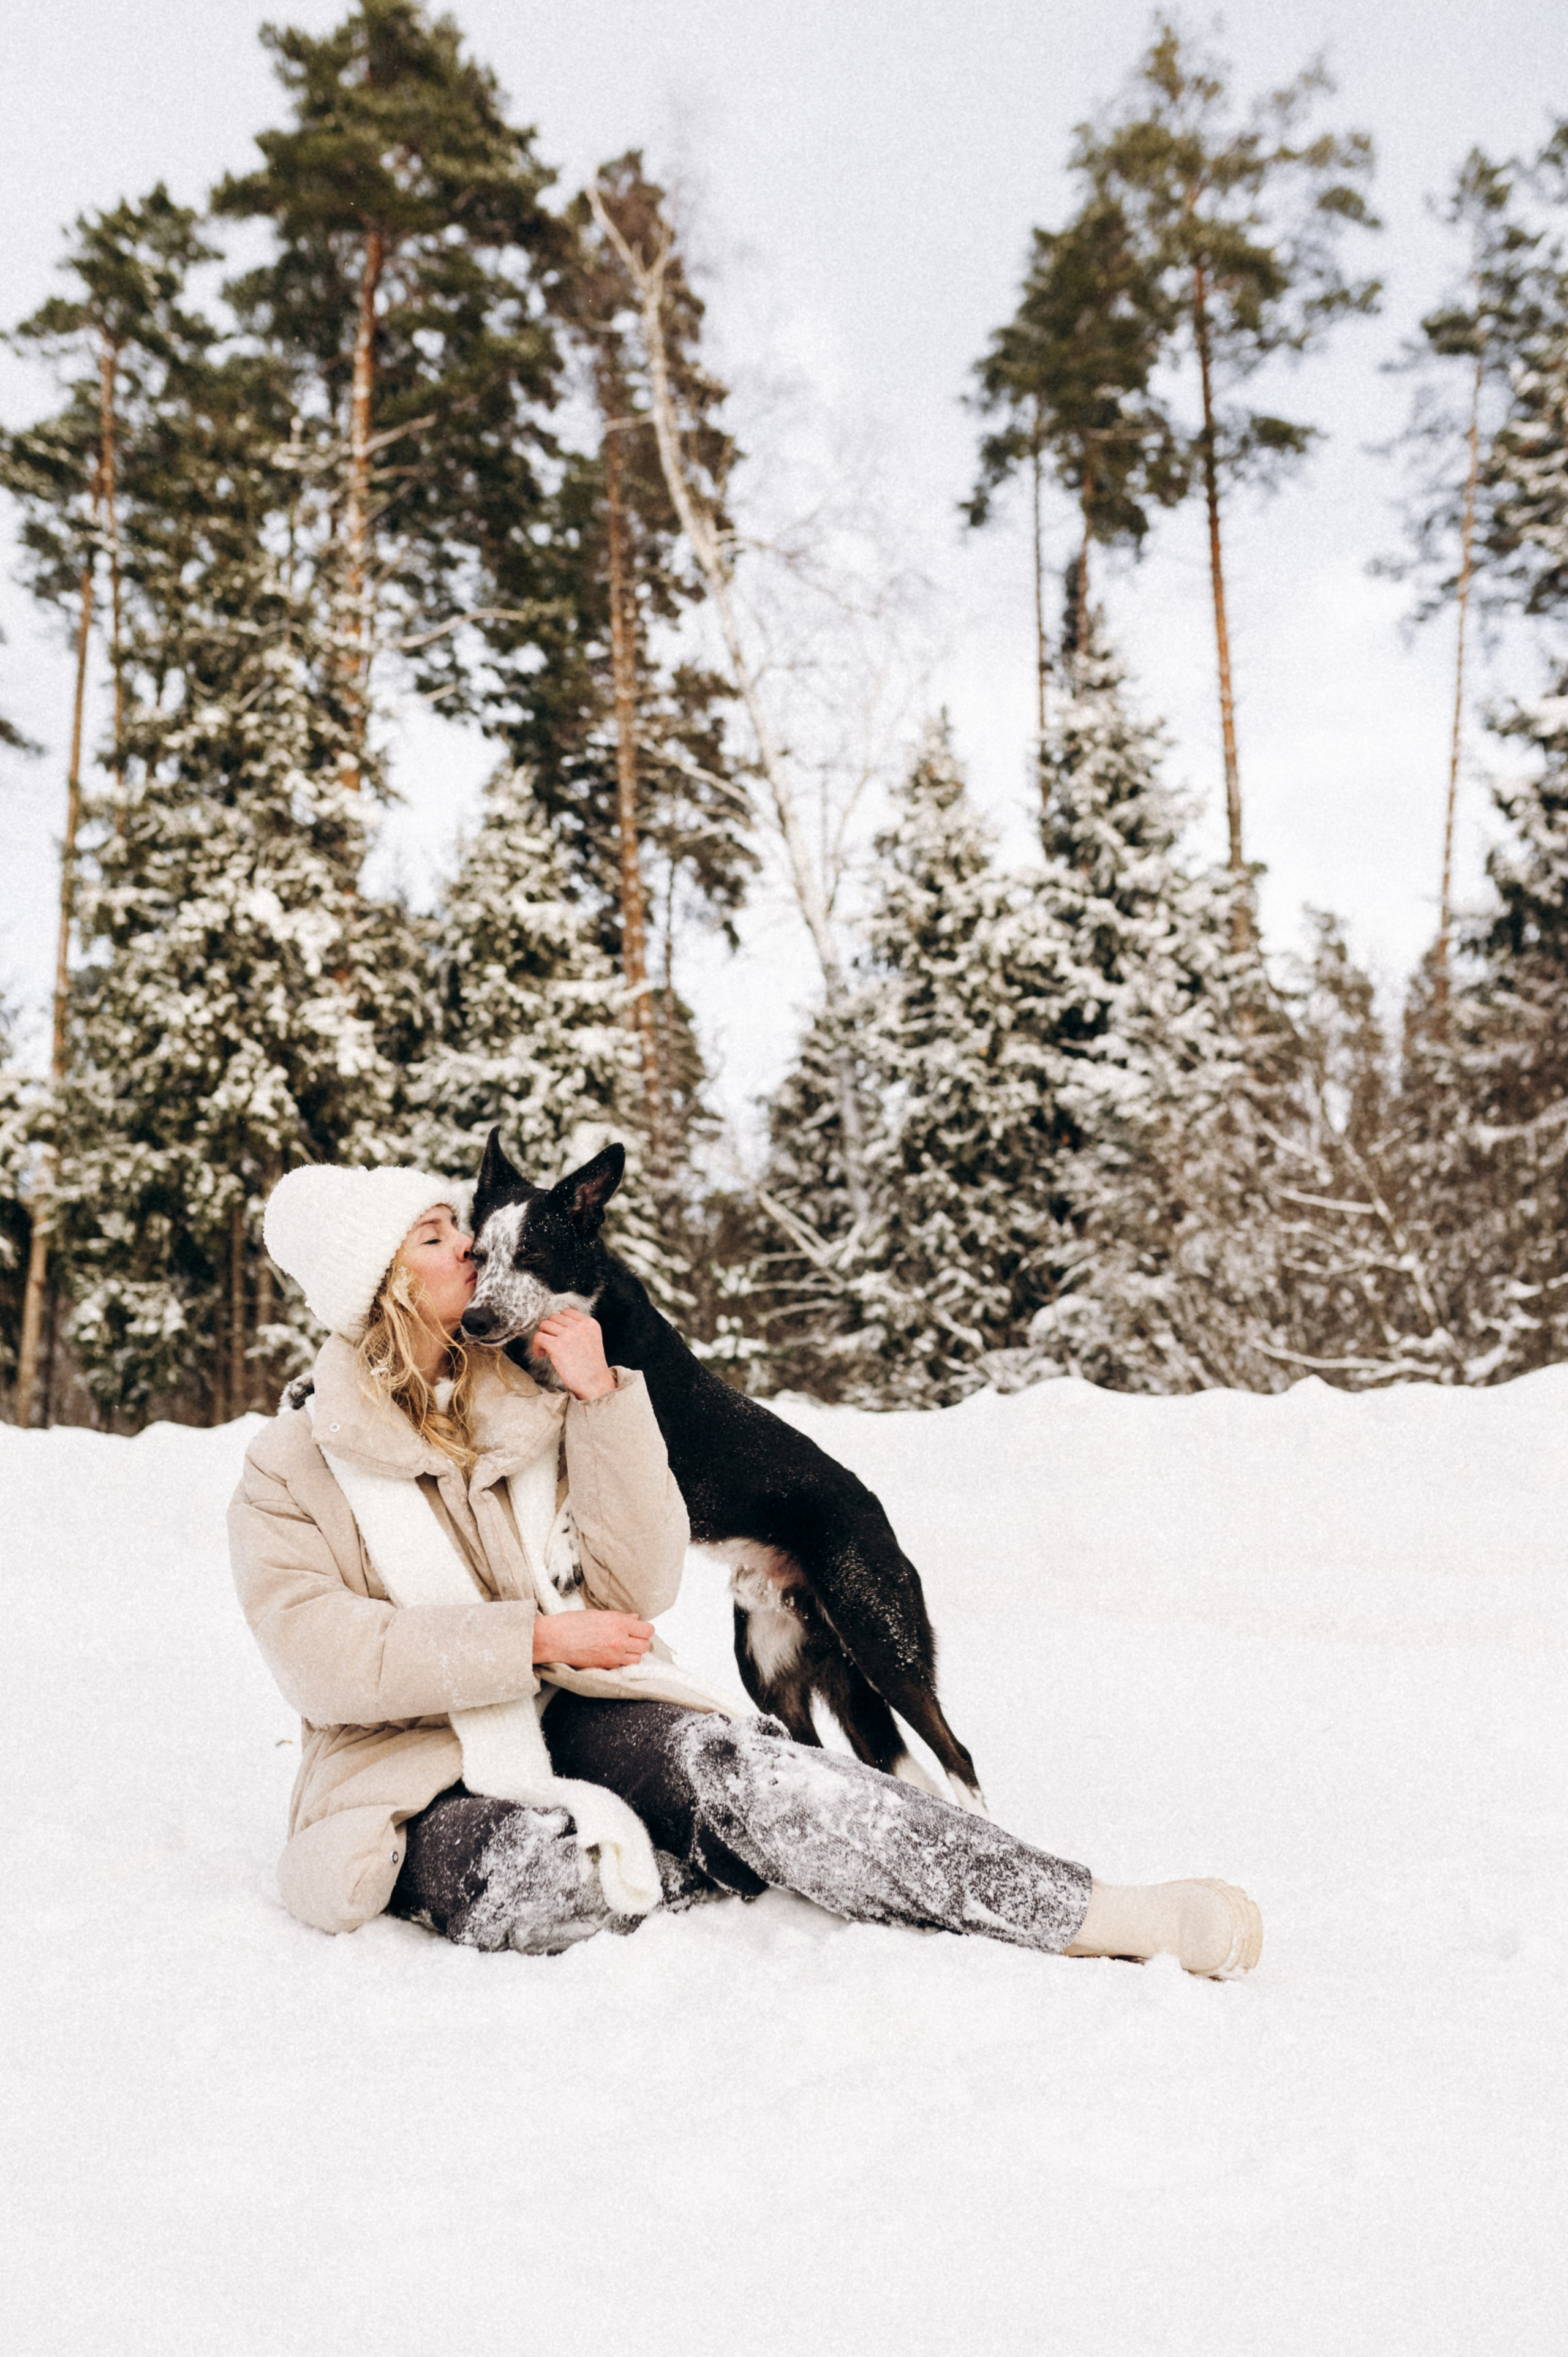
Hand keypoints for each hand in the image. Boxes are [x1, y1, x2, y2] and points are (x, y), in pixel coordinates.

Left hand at [532, 1306, 614, 1401]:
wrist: (594, 1383)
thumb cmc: (591, 1366)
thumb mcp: (592, 1340)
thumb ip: (579, 1329)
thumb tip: (555, 1324)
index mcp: (589, 1323)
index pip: (567, 1312)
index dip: (559, 1323)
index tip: (558, 1335)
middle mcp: (579, 1326)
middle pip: (553, 1318)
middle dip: (550, 1330)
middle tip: (551, 1344)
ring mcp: (568, 1335)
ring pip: (544, 1325)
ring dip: (542, 1337)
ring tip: (545, 1351)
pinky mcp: (557, 1346)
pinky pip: (538, 1337)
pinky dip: (536, 1346)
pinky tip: (542, 1355)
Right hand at [533, 1610, 654, 1669]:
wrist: (554, 1639)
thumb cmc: (571, 1623)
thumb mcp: (598, 1614)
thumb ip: (620, 1618)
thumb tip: (634, 1619)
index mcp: (618, 1623)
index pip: (647, 1630)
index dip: (645, 1630)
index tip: (640, 1630)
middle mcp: (619, 1640)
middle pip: (645, 1646)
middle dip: (641, 1642)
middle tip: (632, 1639)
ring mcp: (613, 1656)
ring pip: (636, 1659)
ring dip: (633, 1654)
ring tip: (622, 1649)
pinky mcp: (605, 1667)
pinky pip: (622, 1667)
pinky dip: (620, 1663)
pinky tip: (610, 1655)